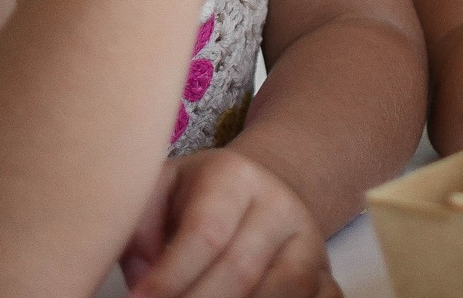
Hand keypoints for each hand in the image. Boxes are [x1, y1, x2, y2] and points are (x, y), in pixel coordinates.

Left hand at [120, 148, 339, 297]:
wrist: (257, 190)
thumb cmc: (193, 200)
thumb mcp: (158, 193)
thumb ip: (136, 231)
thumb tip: (141, 283)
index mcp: (233, 177)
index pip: (206, 231)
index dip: (170, 276)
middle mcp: (279, 205)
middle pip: (242, 268)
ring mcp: (309, 241)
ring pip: (288, 289)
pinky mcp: (326, 272)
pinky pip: (326, 297)